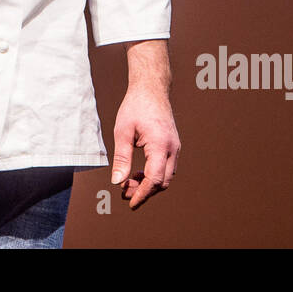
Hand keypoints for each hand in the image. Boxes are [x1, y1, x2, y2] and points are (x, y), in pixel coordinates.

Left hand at [111, 81, 180, 208]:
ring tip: (130, 182)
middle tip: (125, 193)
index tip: (130, 202)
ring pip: (166, 176)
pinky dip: (155, 174)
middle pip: (162, 182)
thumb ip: (121, 158)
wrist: (151, 89)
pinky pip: (167, 167)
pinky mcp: (173, 145)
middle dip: (145, 191)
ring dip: (150, 183)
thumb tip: (117, 181)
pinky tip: (139, 172)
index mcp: (160, 145)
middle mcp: (172, 148)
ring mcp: (175, 147)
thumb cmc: (136, 106)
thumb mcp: (122, 131)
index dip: (142, 194)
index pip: (154, 179)